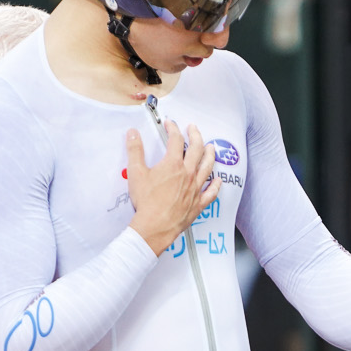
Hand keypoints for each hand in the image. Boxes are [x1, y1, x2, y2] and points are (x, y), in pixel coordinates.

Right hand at [126, 120, 217, 254]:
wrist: (155, 226)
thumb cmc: (147, 203)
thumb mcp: (135, 173)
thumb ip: (135, 151)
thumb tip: (133, 134)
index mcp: (173, 165)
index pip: (175, 140)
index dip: (173, 128)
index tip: (170, 124)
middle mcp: (188, 174)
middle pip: (196, 149)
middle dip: (195, 135)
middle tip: (193, 129)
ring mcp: (195, 188)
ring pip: (207, 167)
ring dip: (210, 154)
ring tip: (210, 147)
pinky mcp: (198, 203)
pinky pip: (211, 192)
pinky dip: (216, 185)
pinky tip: (218, 180)